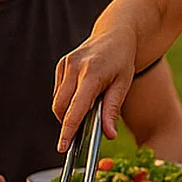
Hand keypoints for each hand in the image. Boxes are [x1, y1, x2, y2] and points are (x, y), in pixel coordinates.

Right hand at [52, 26, 138, 152]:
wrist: (115, 34)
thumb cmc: (122, 60)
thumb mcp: (123, 84)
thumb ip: (113, 110)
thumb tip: (108, 134)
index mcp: (91, 73)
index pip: (75, 109)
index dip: (68, 130)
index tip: (63, 147)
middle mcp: (74, 67)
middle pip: (61, 107)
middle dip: (68, 123)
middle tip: (84, 129)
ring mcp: (65, 65)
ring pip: (58, 101)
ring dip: (68, 111)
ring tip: (88, 108)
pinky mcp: (61, 65)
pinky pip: (58, 92)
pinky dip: (67, 100)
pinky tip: (83, 96)